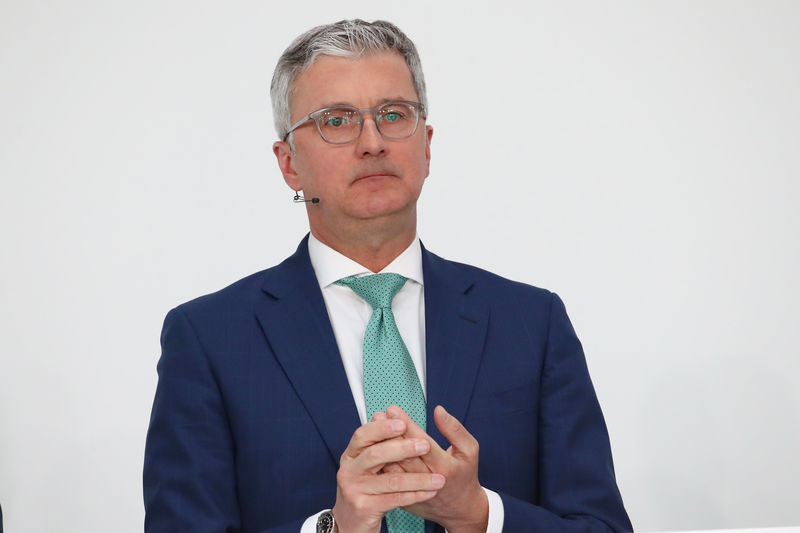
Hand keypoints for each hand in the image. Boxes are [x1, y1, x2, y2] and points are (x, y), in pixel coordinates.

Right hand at [332, 417, 445, 532]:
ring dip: (418, 479)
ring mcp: (354, 490)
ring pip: (390, 480)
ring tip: (439, 478)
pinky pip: (394, 499)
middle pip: (375, 454)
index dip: (383, 428)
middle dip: (403, 448)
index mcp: (351, 455)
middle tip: (425, 445)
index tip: (403, 423)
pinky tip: (429, 492)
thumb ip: (378, 447)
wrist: (349, 524)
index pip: (363, 435)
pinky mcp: (363, 508)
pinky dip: (414, 495)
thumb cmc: (363, 491)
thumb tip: (397, 420)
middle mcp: (349, 470)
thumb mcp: (365, 467)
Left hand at [385, 405, 488, 532]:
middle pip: (404, 455)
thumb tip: (438, 410)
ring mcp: (414, 492)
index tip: (393, 410)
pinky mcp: (404, 499)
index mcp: (444, 467)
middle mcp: (428, 481)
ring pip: (393, 468)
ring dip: (381, 447)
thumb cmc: (464, 475)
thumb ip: (455, 429)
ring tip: (373, 429)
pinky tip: (373, 448)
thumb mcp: (469, 450)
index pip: (422, 443)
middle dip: (389, 433)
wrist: (459, 509)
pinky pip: (389, 480)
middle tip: (379, 416)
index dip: (406, 425)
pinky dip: (380, 464)